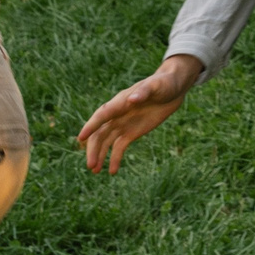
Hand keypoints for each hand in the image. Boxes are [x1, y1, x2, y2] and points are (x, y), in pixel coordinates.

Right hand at [77, 55, 202, 173]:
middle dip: (94, 148)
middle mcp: (117, 114)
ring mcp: (123, 124)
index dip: (91, 126)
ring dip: (100, 155)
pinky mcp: (131, 133)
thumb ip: (143, 92)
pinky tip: (112, 171)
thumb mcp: (155, 86)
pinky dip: (115, 159)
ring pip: (106, 142)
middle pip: (100, 133)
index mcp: (120, 102)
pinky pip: (119, 147)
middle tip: (90, 165)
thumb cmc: (163, 83)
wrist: (173, 89)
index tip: (81, 138)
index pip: (102, 115)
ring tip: (95, 171)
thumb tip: (131, 99)